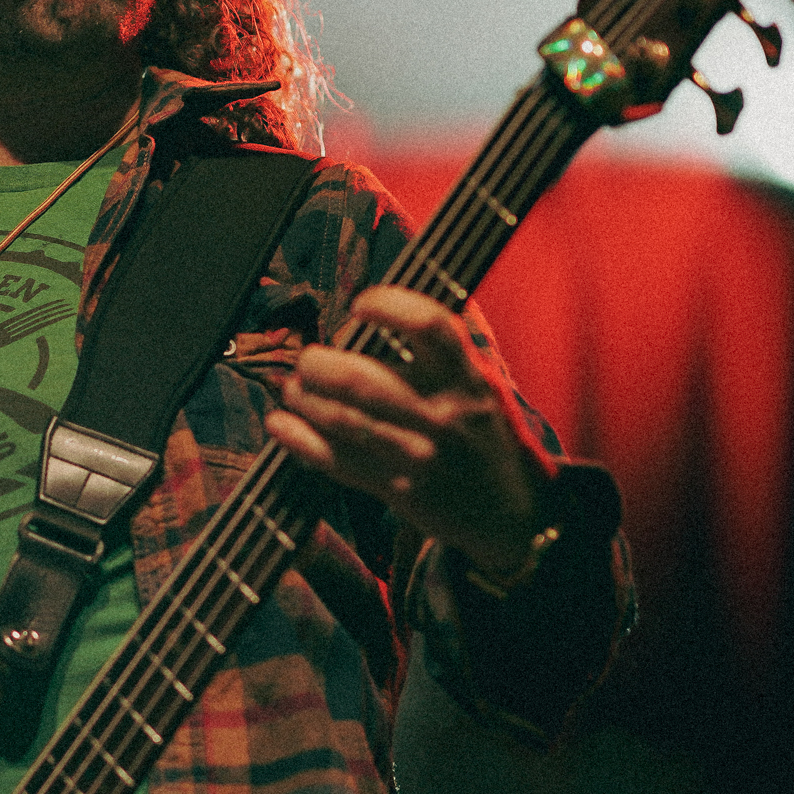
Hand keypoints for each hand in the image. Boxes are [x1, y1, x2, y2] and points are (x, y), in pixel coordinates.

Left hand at [264, 285, 553, 575]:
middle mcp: (444, 414)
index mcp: (470, 379)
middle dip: (320, 364)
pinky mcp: (399, 489)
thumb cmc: (489, 438)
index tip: (361, 304)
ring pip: (344, 420)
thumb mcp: (488, 384)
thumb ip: (457, 339)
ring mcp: (419, 454)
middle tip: (309, 358)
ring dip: (305, 399)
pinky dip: (301, 441)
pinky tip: (281, 424)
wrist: (512, 514)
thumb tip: (438, 279)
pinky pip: (339, 462)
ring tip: (294, 388)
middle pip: (364, 379)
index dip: (388, 305)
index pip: (430, 326)